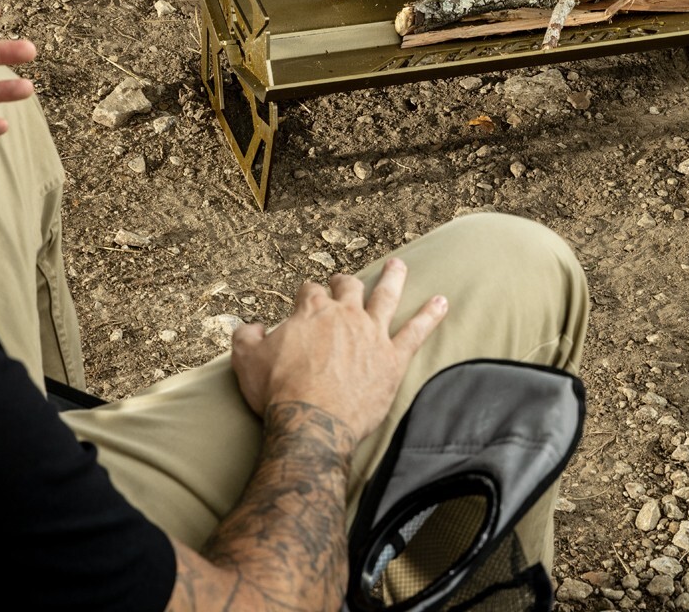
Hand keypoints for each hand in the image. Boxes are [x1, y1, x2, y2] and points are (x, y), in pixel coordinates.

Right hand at [230, 258, 447, 442]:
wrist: (312, 422)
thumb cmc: (278, 392)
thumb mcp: (246, 360)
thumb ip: (246, 336)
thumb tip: (253, 326)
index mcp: (312, 312)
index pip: (311, 291)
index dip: (308, 294)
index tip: (306, 298)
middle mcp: (345, 316)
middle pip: (349, 287)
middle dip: (345, 282)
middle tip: (344, 282)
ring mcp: (372, 334)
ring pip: (387, 297)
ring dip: (393, 279)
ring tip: (399, 266)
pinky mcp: (393, 359)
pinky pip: (417, 332)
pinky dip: (430, 315)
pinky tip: (442, 302)